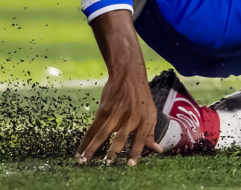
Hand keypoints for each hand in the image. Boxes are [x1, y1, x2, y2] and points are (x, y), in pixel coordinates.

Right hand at [78, 12, 160, 164]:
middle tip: (106, 164)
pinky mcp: (104, 110)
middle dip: (113, 152)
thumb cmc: (142, 98)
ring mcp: (116, 113)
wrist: (129, 75)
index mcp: (144, 121)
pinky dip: (86, 139)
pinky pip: (93, 128)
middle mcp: (130, 118)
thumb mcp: (151, 114)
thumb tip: (158, 151)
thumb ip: (151, 134)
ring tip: (84, 161)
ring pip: (102, 134)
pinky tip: (81, 149)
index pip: (141, 139)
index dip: (136, 152)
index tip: (131, 165)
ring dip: (92, 148)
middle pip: (120, 137)